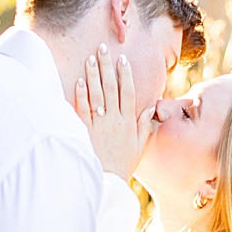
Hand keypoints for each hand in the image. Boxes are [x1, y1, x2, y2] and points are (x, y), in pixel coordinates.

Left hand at [72, 43, 151, 177]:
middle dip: (107, 67)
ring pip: (97, 95)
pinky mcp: (86, 132)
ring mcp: (100, 125)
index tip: (123, 58)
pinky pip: (83, 110)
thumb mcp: (139, 147)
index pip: (129, 92)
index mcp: (128, 122)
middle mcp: (115, 121)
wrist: (107, 184)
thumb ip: (145, 125)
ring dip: (94, 75)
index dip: (126, 75)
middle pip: (111, 88)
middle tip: (103, 48)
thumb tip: (151, 106)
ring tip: (90, 58)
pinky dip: (82, 95)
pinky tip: (79, 81)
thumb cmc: (123, 165)